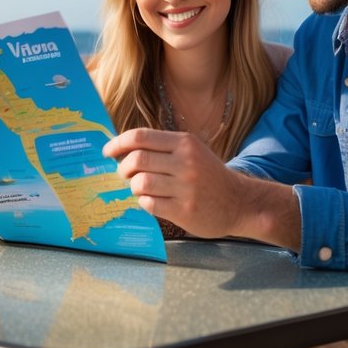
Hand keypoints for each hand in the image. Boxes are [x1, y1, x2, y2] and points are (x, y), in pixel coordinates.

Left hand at [103, 128, 265, 240]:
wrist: (240, 202)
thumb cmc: (209, 175)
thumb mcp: (192, 151)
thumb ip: (163, 148)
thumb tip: (122, 149)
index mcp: (184, 143)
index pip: (140, 137)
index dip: (118, 143)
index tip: (108, 151)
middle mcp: (185, 162)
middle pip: (136, 159)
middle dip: (123, 168)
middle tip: (124, 174)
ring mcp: (185, 187)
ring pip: (140, 183)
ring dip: (133, 187)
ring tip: (140, 189)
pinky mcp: (184, 210)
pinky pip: (149, 204)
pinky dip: (144, 202)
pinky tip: (152, 201)